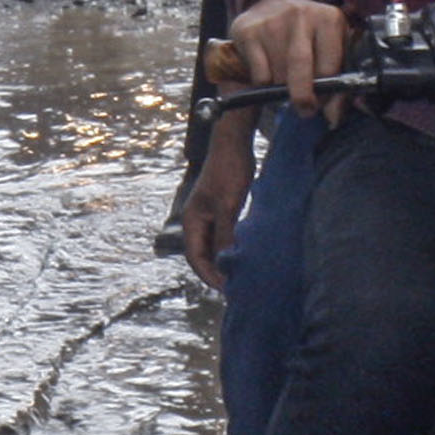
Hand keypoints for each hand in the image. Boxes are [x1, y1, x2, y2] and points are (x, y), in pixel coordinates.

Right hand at [180, 105, 257, 292]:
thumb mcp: (228, 206)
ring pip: (212, 247)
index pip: (196, 257)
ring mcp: (207, 216)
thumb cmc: (228, 172)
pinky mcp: (220, 211)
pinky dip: (230, 248)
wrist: (233, 145)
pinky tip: (242, 255)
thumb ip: (225, 233)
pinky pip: (222, 237)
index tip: (226, 289)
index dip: (209, 276)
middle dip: (215, 273)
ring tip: (239, 276)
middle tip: (235, 289)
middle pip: (202, 255)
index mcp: (192, 221)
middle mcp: (196, 221)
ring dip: (223, 262)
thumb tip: (227, 261)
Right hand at [230, 0, 347, 112]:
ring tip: (286, 82)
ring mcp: (272, 22)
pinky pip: (258, 74)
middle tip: (304, 110)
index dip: (326, 93)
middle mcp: (301, 16)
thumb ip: (337, 79)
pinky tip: (269, 72)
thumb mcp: (331, 47)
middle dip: (302, 96)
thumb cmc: (309, 32)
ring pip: (278, 74)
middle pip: (300, 67)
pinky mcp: (248, 32)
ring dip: (283, 88)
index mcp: (329, 19)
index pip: (329, 67)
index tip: (321, 106)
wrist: (275, 0)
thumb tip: (333, 117)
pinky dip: (264, 83)